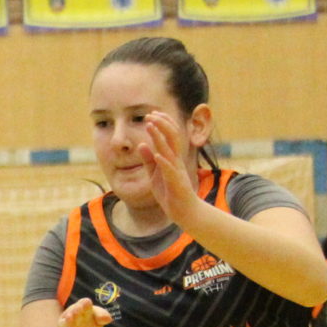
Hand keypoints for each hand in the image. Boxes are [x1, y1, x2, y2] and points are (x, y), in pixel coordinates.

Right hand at [54, 297, 112, 326]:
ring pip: (64, 323)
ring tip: (70, 317)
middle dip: (77, 308)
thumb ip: (102, 317)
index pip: (84, 303)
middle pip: (73, 311)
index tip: (89, 304)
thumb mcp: (96, 322)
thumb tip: (109, 318)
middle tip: (82, 306)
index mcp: (80, 310)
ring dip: (67, 320)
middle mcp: (70, 316)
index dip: (86, 304)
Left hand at [140, 110, 202, 225]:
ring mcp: (177, 171)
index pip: (169, 136)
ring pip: (170, 149)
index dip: (161, 124)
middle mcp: (176, 161)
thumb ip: (148, 160)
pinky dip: (163, 162)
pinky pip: (170, 170)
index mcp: (171, 158)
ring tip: (150, 126)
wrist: (184, 212)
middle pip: (172, 137)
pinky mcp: (176, 183)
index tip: (151, 114)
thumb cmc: (170, 193)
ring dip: (159, 137)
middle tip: (149, 114)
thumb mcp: (154, 175)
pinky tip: (157, 155)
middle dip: (161, 124)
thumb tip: (141, 144)